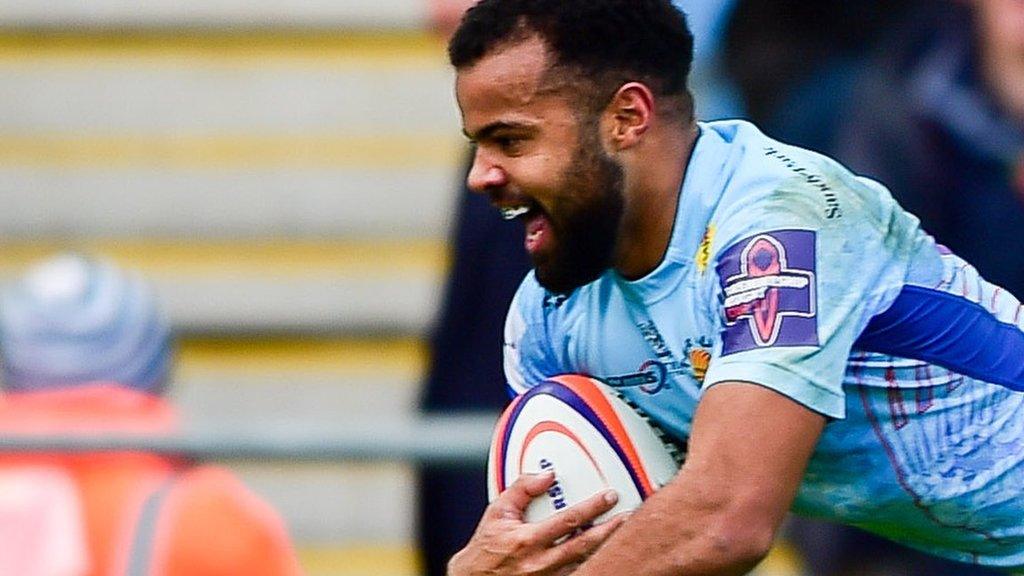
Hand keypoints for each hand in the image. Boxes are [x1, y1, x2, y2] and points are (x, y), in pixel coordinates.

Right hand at [447, 472, 626, 575]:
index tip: (610, 496)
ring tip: (622, 532)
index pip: (568, 520)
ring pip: (585, 562)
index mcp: (527, 540)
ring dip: (605, 547)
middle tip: (629, 515)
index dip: (593, 507)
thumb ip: (522, 489)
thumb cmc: (486, 547)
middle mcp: (540, 563)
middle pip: (586, 545)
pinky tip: (604, 552)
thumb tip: (547, 475)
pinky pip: (577, 573)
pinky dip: (592, 562)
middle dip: (611, 529)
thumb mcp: (497, 511)